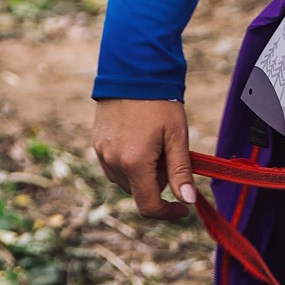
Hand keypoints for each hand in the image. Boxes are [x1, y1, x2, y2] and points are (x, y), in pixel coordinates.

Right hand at [93, 99, 196, 219]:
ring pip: (127, 180)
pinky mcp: (97, 145)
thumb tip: (188, 200)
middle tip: (169, 152)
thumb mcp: (177, 137)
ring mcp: (101, 153)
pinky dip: (130, 163)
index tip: (183, 207)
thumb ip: (181, 171)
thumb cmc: (160, 103)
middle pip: (139, 191)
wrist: (133, 72)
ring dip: (143, 173)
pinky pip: (115, 167)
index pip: (148, 205)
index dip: (168, 212)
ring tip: (154, 143)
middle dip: (158, 181)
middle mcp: (112, 162)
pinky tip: (140, 140)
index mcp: (133, 162)